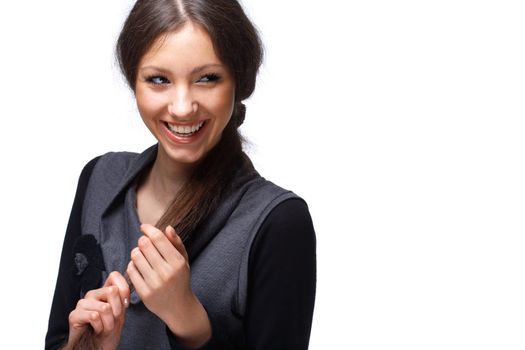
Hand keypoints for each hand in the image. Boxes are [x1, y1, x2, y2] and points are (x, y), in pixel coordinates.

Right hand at [66, 271, 129, 349]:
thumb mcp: (121, 312)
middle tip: (113, 320)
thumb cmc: (109, 331)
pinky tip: (97, 330)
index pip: (114, 276)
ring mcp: (82, 304)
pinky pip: (94, 316)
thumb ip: (123, 297)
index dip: (124, 289)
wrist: (99, 348)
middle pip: (112, 291)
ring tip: (105, 328)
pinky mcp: (74, 315)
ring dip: (109, 322)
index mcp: (103, 291)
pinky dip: (100, 327)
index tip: (125, 304)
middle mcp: (92, 294)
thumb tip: (128, 282)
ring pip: (105, 307)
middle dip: (117, 310)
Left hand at [127, 224, 210, 346]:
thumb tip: (168, 228)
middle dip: (142, 240)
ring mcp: (154, 283)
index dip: (148, 229)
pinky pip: (131, 270)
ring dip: (136, 252)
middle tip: (144, 243)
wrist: (179, 307)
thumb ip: (177, 243)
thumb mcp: (183, 260)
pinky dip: (133, 265)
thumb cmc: (180, 279)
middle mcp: (166, 272)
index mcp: (177, 262)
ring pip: (135, 256)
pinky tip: (139, 267)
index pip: (158, 238)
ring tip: (142, 255)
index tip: (144, 227)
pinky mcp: (144, 293)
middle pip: (144, 245)